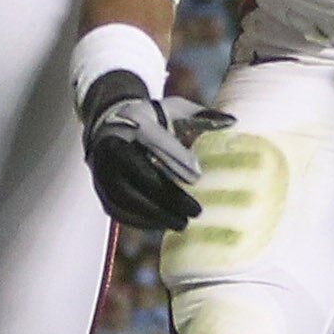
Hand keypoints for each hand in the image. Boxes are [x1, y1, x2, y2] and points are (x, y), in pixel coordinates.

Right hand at [79, 71, 226, 230]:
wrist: (109, 124)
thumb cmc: (151, 118)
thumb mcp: (174, 109)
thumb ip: (201, 115)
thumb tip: (233, 121)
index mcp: (132, 122)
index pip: (153, 140)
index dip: (175, 158)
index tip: (199, 177)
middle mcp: (112, 145)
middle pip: (139, 174)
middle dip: (168, 196)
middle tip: (196, 211)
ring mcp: (102, 169)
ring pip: (125, 196)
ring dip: (154, 214)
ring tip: (182, 223)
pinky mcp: (100, 189)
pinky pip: (118, 209)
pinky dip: (140, 220)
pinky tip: (162, 224)